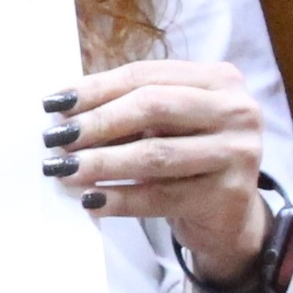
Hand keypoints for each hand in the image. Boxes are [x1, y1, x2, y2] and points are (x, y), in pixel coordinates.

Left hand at [41, 61, 269, 273]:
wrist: (229, 217)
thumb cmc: (188, 161)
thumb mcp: (166, 127)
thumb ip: (128, 111)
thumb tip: (64, 114)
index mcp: (218, 79)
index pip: (146, 75)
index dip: (96, 88)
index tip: (54, 104)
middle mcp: (236, 110)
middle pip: (153, 106)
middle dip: (97, 122)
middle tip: (56, 139)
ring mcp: (237, 152)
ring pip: (156, 154)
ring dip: (103, 162)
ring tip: (65, 170)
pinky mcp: (229, 195)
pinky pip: (162, 196)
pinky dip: (121, 199)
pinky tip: (92, 201)